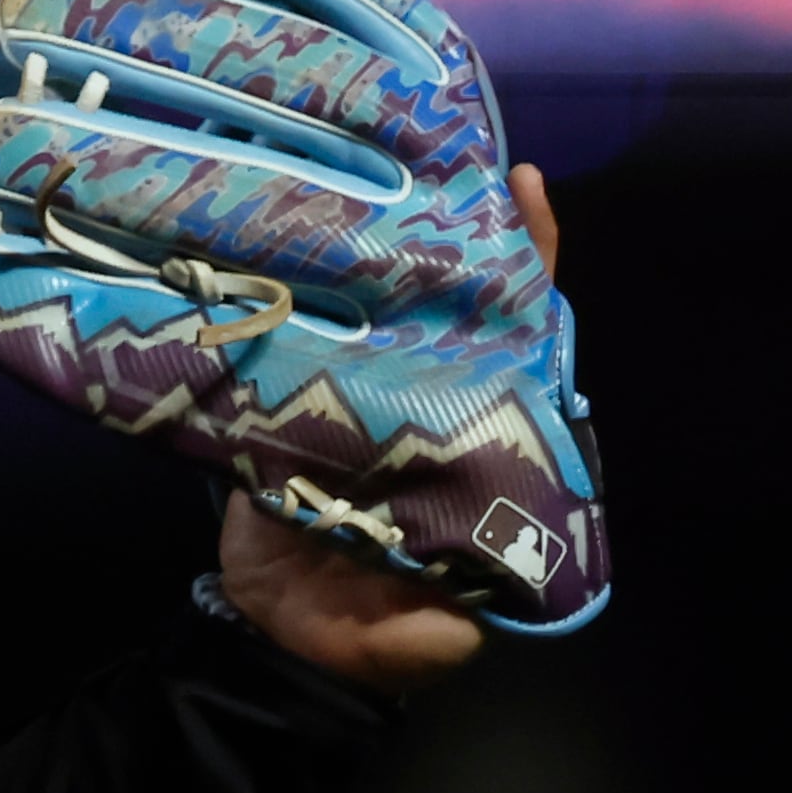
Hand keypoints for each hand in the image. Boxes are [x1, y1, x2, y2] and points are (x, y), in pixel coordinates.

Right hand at [215, 163, 560, 691]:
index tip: (521, 192)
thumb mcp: (400, 641)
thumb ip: (427, 633)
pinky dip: (291, 282)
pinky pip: (306, 332)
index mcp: (483, 455)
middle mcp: (438, 413)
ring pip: (382, 310)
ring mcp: (368, 402)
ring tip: (346, 163)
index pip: (525, 349)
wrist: (262, 639)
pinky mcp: (297, 401)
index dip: (529, 274)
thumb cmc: (351, 635)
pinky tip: (269, 225)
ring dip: (367, 244)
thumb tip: (455, 618)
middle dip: (450, 235)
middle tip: (428, 151)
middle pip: (458, 309)